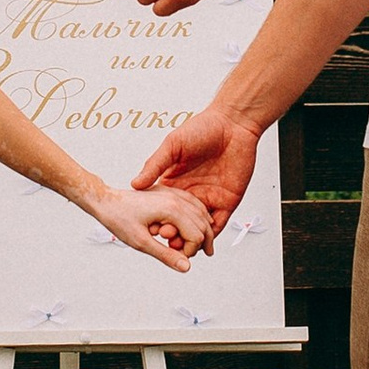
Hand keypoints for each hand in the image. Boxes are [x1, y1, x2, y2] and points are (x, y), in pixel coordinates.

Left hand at [84, 182, 207, 270]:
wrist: (105, 201)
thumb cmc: (119, 219)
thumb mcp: (141, 242)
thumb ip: (166, 255)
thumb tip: (186, 267)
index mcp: (171, 209)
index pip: (196, 235)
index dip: (190, 251)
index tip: (178, 258)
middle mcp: (175, 198)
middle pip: (203, 223)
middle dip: (202, 241)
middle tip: (200, 255)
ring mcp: (172, 193)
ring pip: (200, 212)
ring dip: (203, 229)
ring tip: (202, 246)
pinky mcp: (168, 192)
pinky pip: (192, 203)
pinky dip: (198, 216)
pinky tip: (197, 225)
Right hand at [132, 108, 262, 236]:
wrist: (233, 123)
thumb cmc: (202, 128)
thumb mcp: (172, 145)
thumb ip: (155, 165)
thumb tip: (135, 184)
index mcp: (175, 181)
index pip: (163, 208)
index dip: (156, 219)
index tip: (150, 227)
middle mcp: (191, 192)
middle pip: (179, 222)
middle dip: (172, 233)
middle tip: (166, 238)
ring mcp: (209, 198)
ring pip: (198, 227)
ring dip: (191, 239)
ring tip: (183, 245)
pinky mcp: (227, 201)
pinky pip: (219, 223)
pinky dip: (211, 235)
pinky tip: (203, 242)